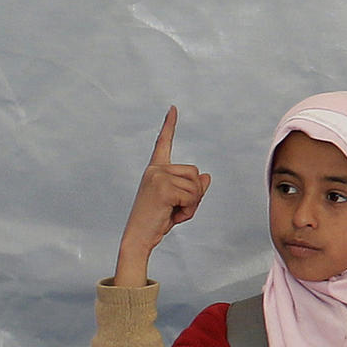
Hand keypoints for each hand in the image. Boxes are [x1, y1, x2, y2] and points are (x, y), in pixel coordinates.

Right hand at [115, 108, 209, 285]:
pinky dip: (189, 210)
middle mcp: (155, 169)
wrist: (139, 238)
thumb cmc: (157, 221)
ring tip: (174, 213)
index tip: (173, 108)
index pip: (163, 144)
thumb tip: (207, 177)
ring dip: (192, 204)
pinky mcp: (163, 187)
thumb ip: (192, 188)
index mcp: (155, 170)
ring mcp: (158, 177)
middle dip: (194, 195)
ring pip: (196, 185)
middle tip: (176, 209)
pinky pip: (192, 196)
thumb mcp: (179, 202)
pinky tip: (173, 216)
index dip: (169, 126)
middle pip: (195, 173)